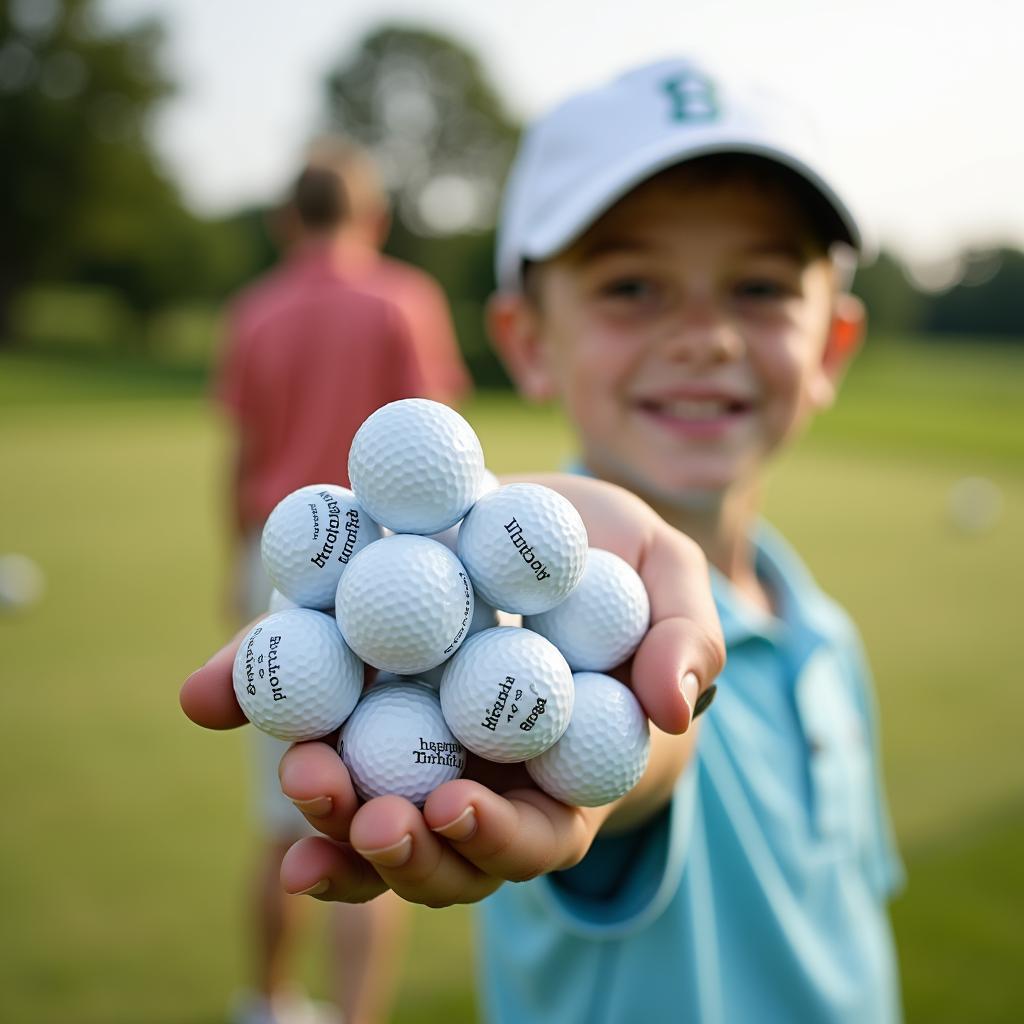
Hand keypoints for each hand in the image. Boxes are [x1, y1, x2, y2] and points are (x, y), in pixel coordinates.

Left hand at [180, 474, 724, 906]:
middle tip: (359, 812)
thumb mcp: (671, 584)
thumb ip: (686, 638)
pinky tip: (208, 698)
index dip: (492, 837)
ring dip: (325, 807)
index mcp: (559, 766)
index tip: (450, 808)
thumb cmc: (627, 572)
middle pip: (432, 841)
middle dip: (390, 845)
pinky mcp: (360, 676)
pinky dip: (257, 705)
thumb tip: (674, 703)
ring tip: (300, 774)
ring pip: (365, 798)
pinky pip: (311, 704)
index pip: (530, 834)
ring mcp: (414, 728)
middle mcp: (478, 766)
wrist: (560, 533)